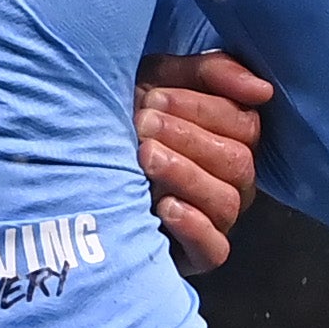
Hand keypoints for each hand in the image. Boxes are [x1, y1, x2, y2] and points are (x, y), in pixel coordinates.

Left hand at [139, 50, 274, 272]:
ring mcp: (214, 218)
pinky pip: (215, 250)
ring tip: (144, 157)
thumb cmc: (122, 115)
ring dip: (186, 175)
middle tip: (142, 123)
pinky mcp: (194, 254)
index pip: (243, 125)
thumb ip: (208, 74)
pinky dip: (195, 228)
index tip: (153, 98)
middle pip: (237, 162)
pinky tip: (164, 206)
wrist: (65, 162)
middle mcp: (230, 180)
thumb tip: (263, 90)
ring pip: (227, 201)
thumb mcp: (158, 80)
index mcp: (229, 138)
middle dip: (188, 138)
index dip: (202, 109)